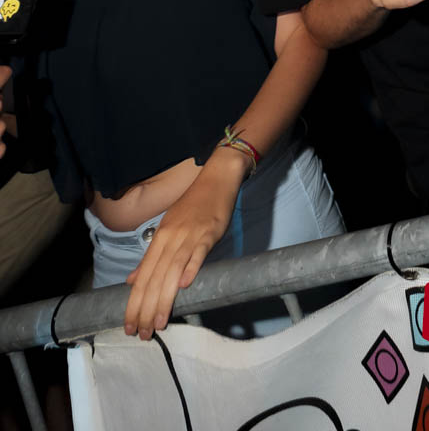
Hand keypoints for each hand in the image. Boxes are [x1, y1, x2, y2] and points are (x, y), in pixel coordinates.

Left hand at [122, 150, 243, 337]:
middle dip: (146, 309)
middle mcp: (170, 239)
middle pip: (154, 279)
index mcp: (158, 240)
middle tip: (141, 335)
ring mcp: (189, 236)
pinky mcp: (208, 233)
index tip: (128, 326)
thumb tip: (132, 281)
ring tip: (158, 324)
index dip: (133, 304)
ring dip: (164, 300)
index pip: (142, 278)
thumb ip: (151, 257)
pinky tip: (185, 286)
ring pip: (171, 272)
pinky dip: (190, 268)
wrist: (216, 180)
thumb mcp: (168, 230)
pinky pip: (197, 253)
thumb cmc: (192, 207)